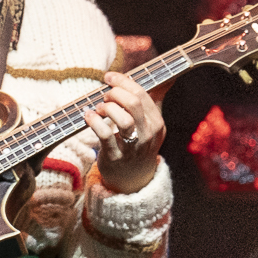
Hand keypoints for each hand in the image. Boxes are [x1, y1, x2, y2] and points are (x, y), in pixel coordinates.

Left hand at [81, 70, 165, 192]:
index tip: (109, 77)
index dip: (123, 81)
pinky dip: (94, 121)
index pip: (142, 94)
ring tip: (100, 108)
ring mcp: (132, 147)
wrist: (133, 179)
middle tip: (105, 96)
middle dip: (115, 93)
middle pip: (133, 103)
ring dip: (106, 108)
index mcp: (157, 122)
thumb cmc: (138, 144)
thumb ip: (155, 100)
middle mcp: (147, 134)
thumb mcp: (151, 124)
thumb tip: (168, 78)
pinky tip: (89, 116)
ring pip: (122, 119)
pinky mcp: (115, 156)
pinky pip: (104, 134)